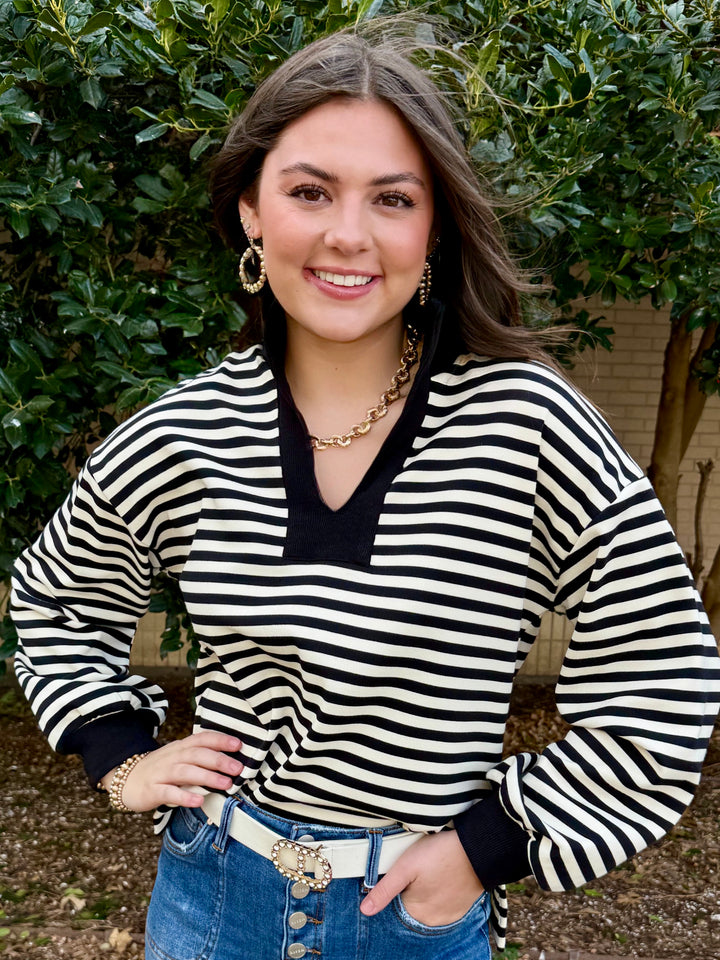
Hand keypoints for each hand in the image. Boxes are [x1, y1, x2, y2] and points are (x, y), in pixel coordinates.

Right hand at [100, 732, 243, 811]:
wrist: (125, 779)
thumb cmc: (160, 770)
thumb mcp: (178, 757)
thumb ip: (199, 757)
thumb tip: (230, 761)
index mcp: (180, 747)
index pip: (202, 738)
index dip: (220, 740)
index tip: (238, 744)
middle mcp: (172, 757)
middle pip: (197, 754)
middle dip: (219, 760)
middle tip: (238, 768)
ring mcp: (161, 773)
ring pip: (186, 772)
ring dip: (207, 777)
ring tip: (226, 784)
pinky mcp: (152, 790)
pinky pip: (169, 793)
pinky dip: (185, 796)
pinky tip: (199, 800)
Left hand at [359, 830, 483, 926]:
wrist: (479, 848)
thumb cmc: (439, 854)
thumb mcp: (405, 867)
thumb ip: (384, 890)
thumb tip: (364, 911)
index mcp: (417, 914)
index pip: (395, 906)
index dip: (396, 887)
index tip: (404, 872)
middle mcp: (433, 922)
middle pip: (412, 906)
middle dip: (411, 890)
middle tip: (420, 867)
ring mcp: (450, 916)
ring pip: (428, 905)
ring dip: (425, 892)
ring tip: (432, 869)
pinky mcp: (462, 907)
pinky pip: (443, 903)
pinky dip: (440, 893)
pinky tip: (442, 875)